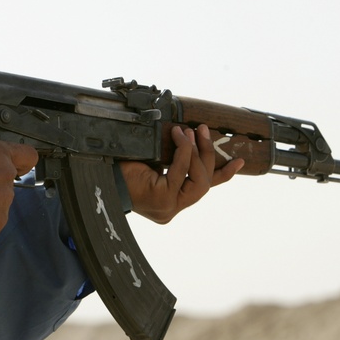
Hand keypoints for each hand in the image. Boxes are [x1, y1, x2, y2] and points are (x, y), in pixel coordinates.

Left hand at [119, 124, 243, 223]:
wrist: (100, 176)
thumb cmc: (122, 169)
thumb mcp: (154, 161)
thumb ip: (173, 158)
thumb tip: (191, 136)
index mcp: (171, 201)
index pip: (203, 188)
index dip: (223, 175)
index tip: (239, 161)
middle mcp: (171, 208)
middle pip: (204, 183)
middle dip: (206, 154)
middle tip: (202, 131)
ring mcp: (168, 207)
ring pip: (197, 180)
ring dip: (195, 153)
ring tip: (188, 132)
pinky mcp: (162, 201)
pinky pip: (180, 173)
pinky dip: (183, 154)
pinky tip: (179, 138)